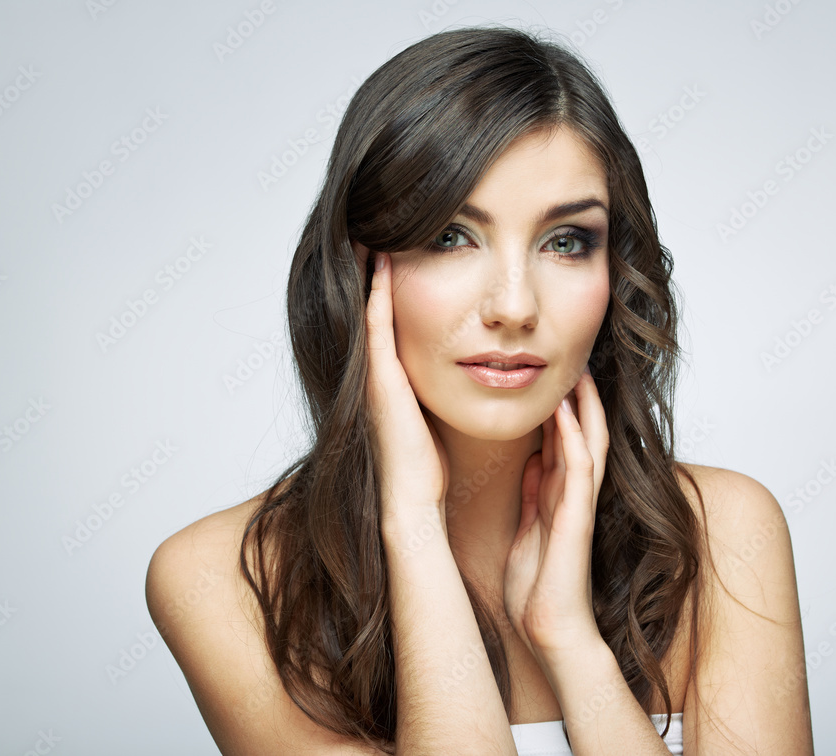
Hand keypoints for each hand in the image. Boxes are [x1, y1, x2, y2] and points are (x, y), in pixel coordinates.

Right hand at [361, 246, 449, 533]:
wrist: (413, 503)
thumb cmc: (428, 469)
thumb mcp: (432, 419)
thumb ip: (437, 394)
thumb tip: (465, 374)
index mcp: (394, 380)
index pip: (391, 321)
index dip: (387, 286)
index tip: (394, 251)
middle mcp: (380, 372)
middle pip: (372, 308)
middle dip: (372, 270)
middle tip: (373, 230)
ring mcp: (376, 374)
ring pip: (370, 309)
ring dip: (370, 271)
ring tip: (370, 233)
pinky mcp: (380, 379)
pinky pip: (377, 325)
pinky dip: (376, 292)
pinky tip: (380, 261)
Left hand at [502, 368, 609, 660]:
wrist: (548, 629)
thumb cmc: (537, 587)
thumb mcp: (529, 527)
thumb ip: (534, 496)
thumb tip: (532, 462)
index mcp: (559, 496)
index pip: (565, 441)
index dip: (562, 406)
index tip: (552, 372)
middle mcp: (574, 495)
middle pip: (585, 434)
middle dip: (582, 398)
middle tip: (575, 358)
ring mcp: (579, 506)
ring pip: (588, 445)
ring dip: (584, 409)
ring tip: (578, 372)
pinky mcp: (576, 521)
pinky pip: (578, 473)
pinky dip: (572, 441)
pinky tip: (565, 415)